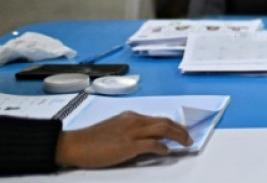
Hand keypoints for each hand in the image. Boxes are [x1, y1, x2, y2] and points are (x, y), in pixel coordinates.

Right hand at [55, 111, 191, 167]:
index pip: (157, 118)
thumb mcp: (114, 129)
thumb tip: (145, 139)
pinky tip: (167, 152)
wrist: (74, 144)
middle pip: (164, 122)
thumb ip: (130, 130)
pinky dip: (163, 147)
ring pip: (163, 129)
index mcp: (130, 117)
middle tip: (189, 137)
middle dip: (180, 129)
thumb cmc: (90, 140)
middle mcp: (134, 121)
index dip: (172, 125)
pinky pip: (152, 144)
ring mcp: (132, 132)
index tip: (180, 130)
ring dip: (178, 136)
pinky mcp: (129, 145)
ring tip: (186, 143)